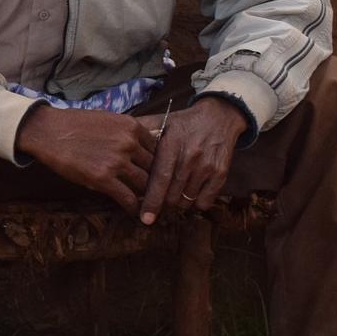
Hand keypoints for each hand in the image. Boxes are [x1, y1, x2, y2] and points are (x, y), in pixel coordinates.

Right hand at [15, 105, 158, 213]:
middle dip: (155, 181)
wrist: (48, 131)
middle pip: (154, 168)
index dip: (157, 163)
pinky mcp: (103, 179)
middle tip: (157, 192)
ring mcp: (117, 161)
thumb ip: (125, 133)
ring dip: (147, 196)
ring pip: (144, 184)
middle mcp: (129, 143)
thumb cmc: (74, 124)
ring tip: (148, 206)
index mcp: (132, 127)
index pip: (158, 149)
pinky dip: (133, 208)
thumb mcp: (107, 119)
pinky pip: (127, 197)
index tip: (156, 173)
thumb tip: (138, 148)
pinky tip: (134, 213)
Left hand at [138, 97, 247, 223]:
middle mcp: (190, 157)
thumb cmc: (183, 124)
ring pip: (187, 201)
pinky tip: (189, 193)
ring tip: (171, 196)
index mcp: (171, 145)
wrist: (218, 117)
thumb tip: (116, 139)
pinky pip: (204, 201)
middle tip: (156, 203)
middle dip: (162, 204)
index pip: (160, 180)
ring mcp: (207, 166)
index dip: (151, 201)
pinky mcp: (220, 174)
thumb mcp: (161, 122)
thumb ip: (139, 134)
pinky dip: (195, 203)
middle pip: (172, 196)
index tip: (145, 218)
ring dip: (177, 204)